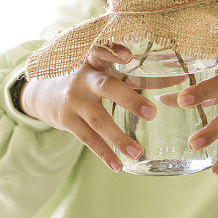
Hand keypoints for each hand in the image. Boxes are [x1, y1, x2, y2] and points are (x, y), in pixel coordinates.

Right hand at [21, 42, 157, 172]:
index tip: (129, 56)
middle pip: (106, 87)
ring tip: (138, 152)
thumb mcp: (101, 67)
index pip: (103, 51)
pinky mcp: (67, 120)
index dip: (114, 51)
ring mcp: (74, 100)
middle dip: (129, 99)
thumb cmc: (84, 76)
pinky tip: (118, 166)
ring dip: (119, 138)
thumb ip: (134, 73)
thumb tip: (179, 79)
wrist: (38, 91)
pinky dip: (104, 153)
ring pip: (99, 119)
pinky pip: (88, 139)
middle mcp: (83, 77)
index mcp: (94, 60)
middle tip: (152, 113)